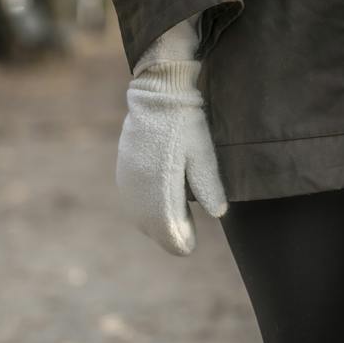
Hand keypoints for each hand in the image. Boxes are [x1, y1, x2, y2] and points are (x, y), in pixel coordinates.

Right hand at [116, 62, 227, 255]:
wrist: (158, 94)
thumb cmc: (185, 122)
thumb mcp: (202, 152)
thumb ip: (209, 183)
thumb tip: (219, 213)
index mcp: (159, 182)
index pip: (165, 225)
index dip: (177, 241)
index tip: (189, 248)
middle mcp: (138, 184)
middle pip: (149, 224)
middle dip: (167, 236)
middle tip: (185, 242)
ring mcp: (128, 177)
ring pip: (139, 214)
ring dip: (155, 224)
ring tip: (176, 226)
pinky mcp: (124, 169)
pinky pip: (133, 200)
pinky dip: (145, 210)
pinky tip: (161, 208)